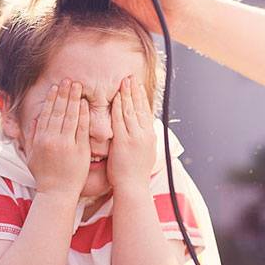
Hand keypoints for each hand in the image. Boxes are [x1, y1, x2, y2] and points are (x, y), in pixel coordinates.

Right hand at [28, 80, 89, 197]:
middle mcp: (53, 140)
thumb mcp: (32, 155)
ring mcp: (67, 145)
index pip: (47, 114)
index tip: (56, 87)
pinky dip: (83, 115)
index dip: (52, 99)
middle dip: (64, 94)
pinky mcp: (80, 150)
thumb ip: (32, 136)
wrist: (57, 193)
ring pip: (71, 117)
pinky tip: (85, 104)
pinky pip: (82, 129)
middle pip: (59, 112)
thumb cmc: (44, 175)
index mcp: (41, 139)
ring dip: (74, 100)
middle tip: (69, 80)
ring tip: (77, 86)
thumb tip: (34, 120)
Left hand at [107, 76, 155, 190]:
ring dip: (126, 95)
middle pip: (139, 108)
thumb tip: (142, 130)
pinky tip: (114, 98)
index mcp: (149, 136)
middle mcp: (144, 134)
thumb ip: (142, 139)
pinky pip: (119, 121)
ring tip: (124, 82)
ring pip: (130, 111)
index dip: (141, 97)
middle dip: (135, 91)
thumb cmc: (135, 173)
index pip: (145, 111)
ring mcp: (134, 137)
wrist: (133, 187)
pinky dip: (117, 108)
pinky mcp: (124, 142)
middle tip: (131, 77)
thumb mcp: (145, 153)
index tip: (137, 85)